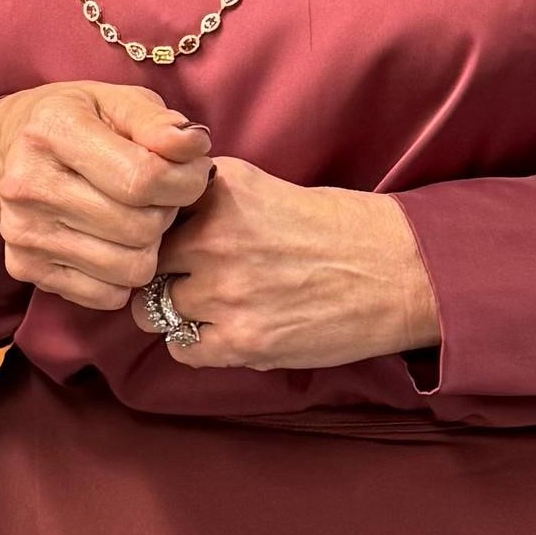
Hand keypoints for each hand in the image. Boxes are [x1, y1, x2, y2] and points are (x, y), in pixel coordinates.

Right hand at [0, 81, 212, 310]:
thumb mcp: (117, 101)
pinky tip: (112, 241)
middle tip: (160, 196)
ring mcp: (23, 230)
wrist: (8, 148)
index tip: (193, 173)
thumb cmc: (78, 121)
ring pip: (130, 268)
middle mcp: (29, 182)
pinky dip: (122, 275)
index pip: (142, 178)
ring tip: (137, 216)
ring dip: (148, 246)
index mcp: (53, 130)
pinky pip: (107, 296)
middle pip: (139, 228)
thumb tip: (195, 146)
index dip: (186, 181)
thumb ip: (158, 121)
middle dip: (166, 213)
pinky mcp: (25, 267)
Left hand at [137, 157, 439, 370]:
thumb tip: (152, 209)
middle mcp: (214, 238)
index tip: (158, 238)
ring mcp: (225, 292)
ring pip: (155, 309)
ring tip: (204, 304)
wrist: (392, 272)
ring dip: (173, 308)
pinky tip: (219, 329)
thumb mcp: (257, 186)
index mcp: (218, 191)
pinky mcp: (243, 340)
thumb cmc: (329, 227)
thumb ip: (204, 195)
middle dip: (156, 270)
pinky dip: (192, 342)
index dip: (149, 229)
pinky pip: (182, 348)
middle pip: (143, 262)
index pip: (146, 213)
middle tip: (179, 275)